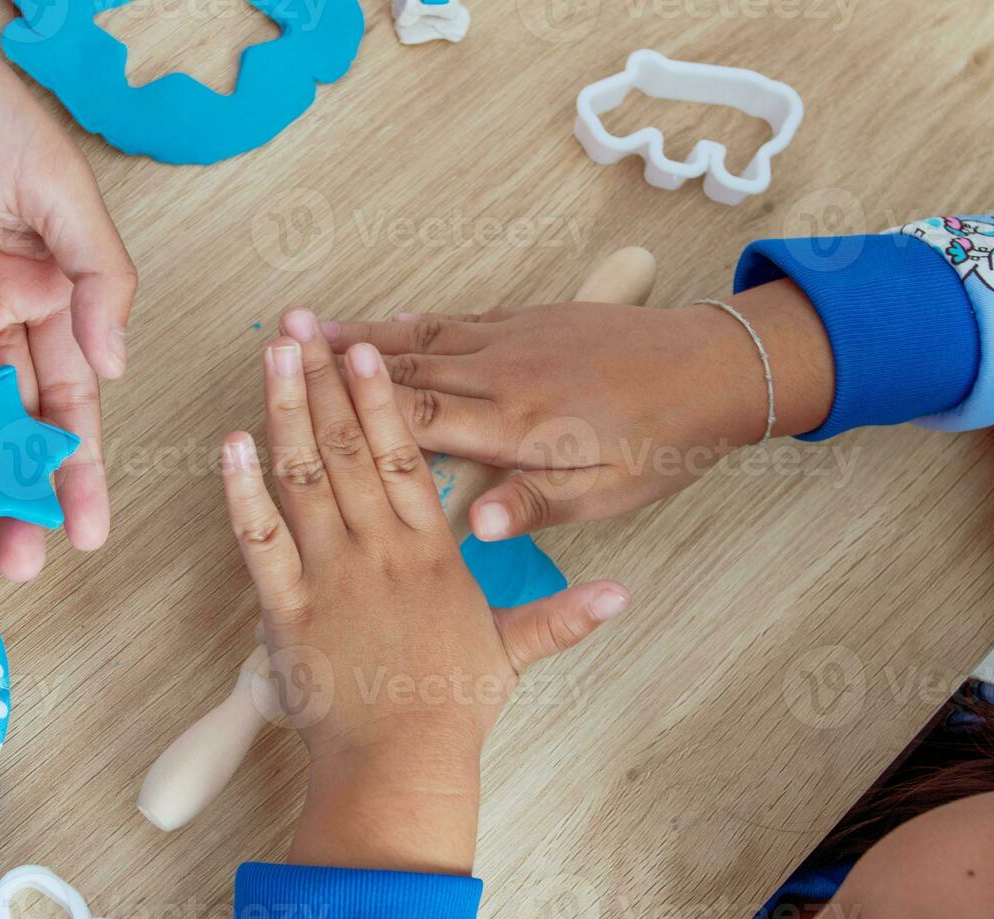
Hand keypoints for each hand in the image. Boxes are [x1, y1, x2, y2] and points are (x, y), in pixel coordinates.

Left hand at [220, 309, 630, 873]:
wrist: (399, 763)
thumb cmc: (449, 709)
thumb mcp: (513, 653)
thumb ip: (562, 615)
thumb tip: (621, 594)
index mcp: (428, 551)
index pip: (405, 455)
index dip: (380, 397)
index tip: (363, 350)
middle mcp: (377, 548)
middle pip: (348, 448)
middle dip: (321, 381)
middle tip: (300, 327)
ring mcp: (328, 573)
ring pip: (303, 476)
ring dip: (284, 411)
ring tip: (271, 356)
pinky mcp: (285, 606)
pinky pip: (258, 539)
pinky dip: (241, 490)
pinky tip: (229, 443)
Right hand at [320, 278, 834, 539]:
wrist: (716, 367)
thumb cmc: (662, 443)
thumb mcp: (606, 493)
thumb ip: (533, 504)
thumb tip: (469, 526)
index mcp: (518, 424)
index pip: (415, 416)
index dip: (351, 407)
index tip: (297, 398)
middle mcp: (503, 373)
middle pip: (403, 365)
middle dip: (336, 356)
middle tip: (277, 341)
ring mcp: (513, 340)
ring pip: (421, 334)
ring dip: (361, 332)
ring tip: (306, 324)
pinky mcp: (528, 321)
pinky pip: (453, 318)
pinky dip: (408, 321)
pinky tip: (383, 323)